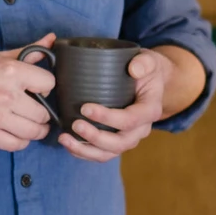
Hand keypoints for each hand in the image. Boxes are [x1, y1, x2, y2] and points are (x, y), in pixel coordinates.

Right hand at [0, 35, 57, 151]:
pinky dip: (20, 142)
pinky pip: (16, 145)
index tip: (37, 89)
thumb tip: (51, 39)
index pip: (49, 83)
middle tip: (34, 110)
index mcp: (10, 71)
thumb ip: (27, 51)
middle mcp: (5, 94)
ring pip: (33, 132)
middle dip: (42, 112)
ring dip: (35, 130)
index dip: (45, 86)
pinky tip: (16, 133)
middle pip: (43, 113)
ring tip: (29, 124)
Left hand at [60, 48, 169, 162]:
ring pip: (109, 153)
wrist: (149, 81)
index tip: (85, 108)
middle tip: (75, 125)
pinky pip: (102, 154)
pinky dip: (84, 153)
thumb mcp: (149, 60)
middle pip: (120, 142)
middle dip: (95, 137)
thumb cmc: (146, 70)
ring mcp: (130, 138)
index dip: (108, 118)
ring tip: (65, 139)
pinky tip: (69, 144)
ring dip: (86, 150)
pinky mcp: (117, 141)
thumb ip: (144, 62)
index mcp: (150, 110)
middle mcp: (142, 129)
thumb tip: (134, 69)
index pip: (130, 120)